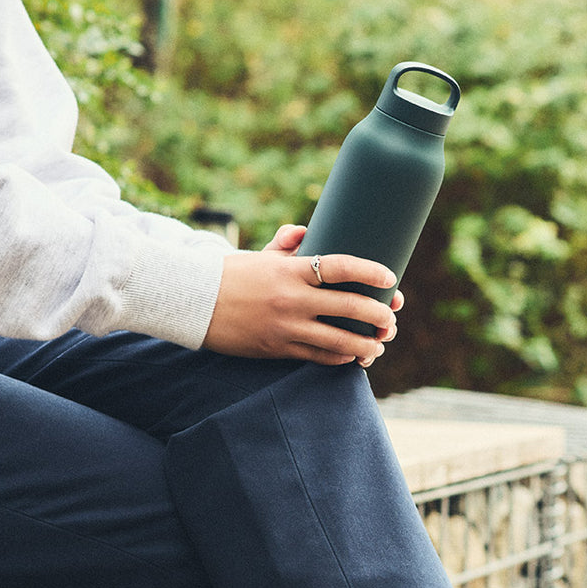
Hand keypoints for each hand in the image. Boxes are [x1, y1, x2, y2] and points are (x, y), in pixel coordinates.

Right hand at [203, 224, 401, 366]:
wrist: (195, 302)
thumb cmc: (232, 275)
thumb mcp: (260, 254)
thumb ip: (287, 243)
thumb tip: (308, 230)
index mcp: (291, 269)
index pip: (342, 266)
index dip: (371, 272)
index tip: (390, 278)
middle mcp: (293, 298)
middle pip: (349, 307)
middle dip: (378, 315)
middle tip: (391, 318)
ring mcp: (287, 326)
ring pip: (339, 339)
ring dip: (366, 344)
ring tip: (379, 345)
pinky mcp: (278, 348)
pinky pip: (318, 356)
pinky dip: (340, 357)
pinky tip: (353, 356)